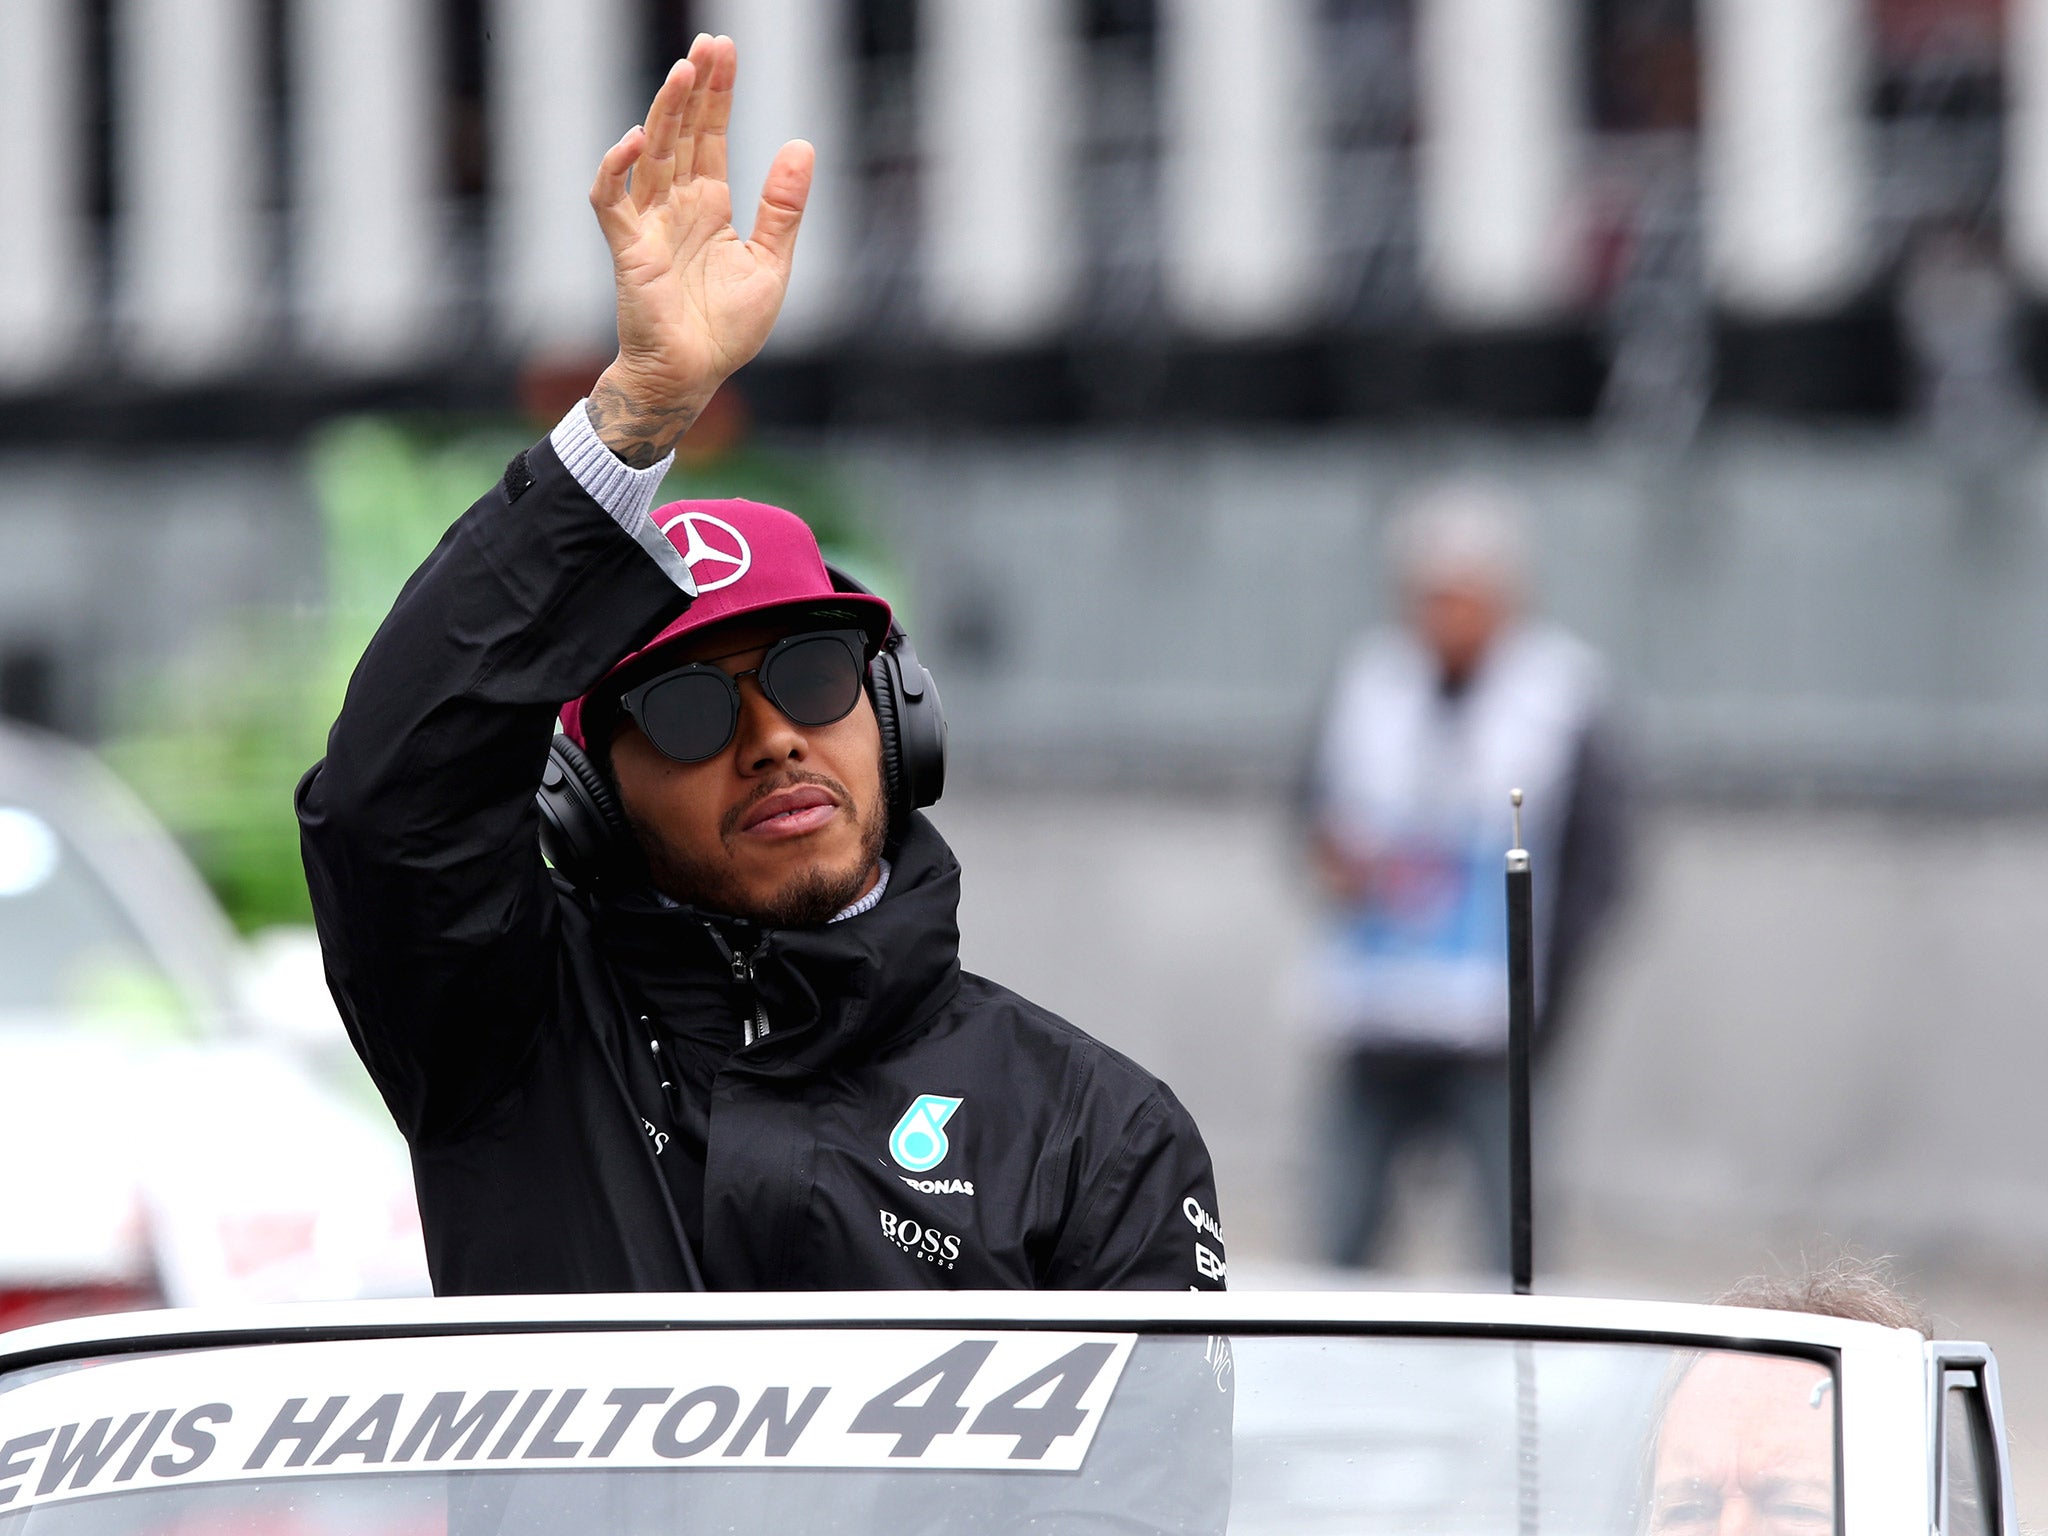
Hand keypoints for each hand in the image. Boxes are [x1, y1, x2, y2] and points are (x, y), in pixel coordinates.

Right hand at [585, 35, 814, 466]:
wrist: (693, 376)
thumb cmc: (727, 329)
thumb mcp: (771, 262)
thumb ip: (783, 207)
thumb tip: (801, 144)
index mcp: (711, 205)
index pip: (711, 136)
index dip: (716, 95)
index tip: (725, 52)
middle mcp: (677, 206)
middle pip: (682, 133)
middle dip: (693, 89)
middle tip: (708, 45)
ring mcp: (649, 224)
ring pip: (651, 154)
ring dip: (663, 113)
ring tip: (683, 72)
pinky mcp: (628, 249)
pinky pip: (612, 201)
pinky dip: (617, 169)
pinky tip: (636, 140)